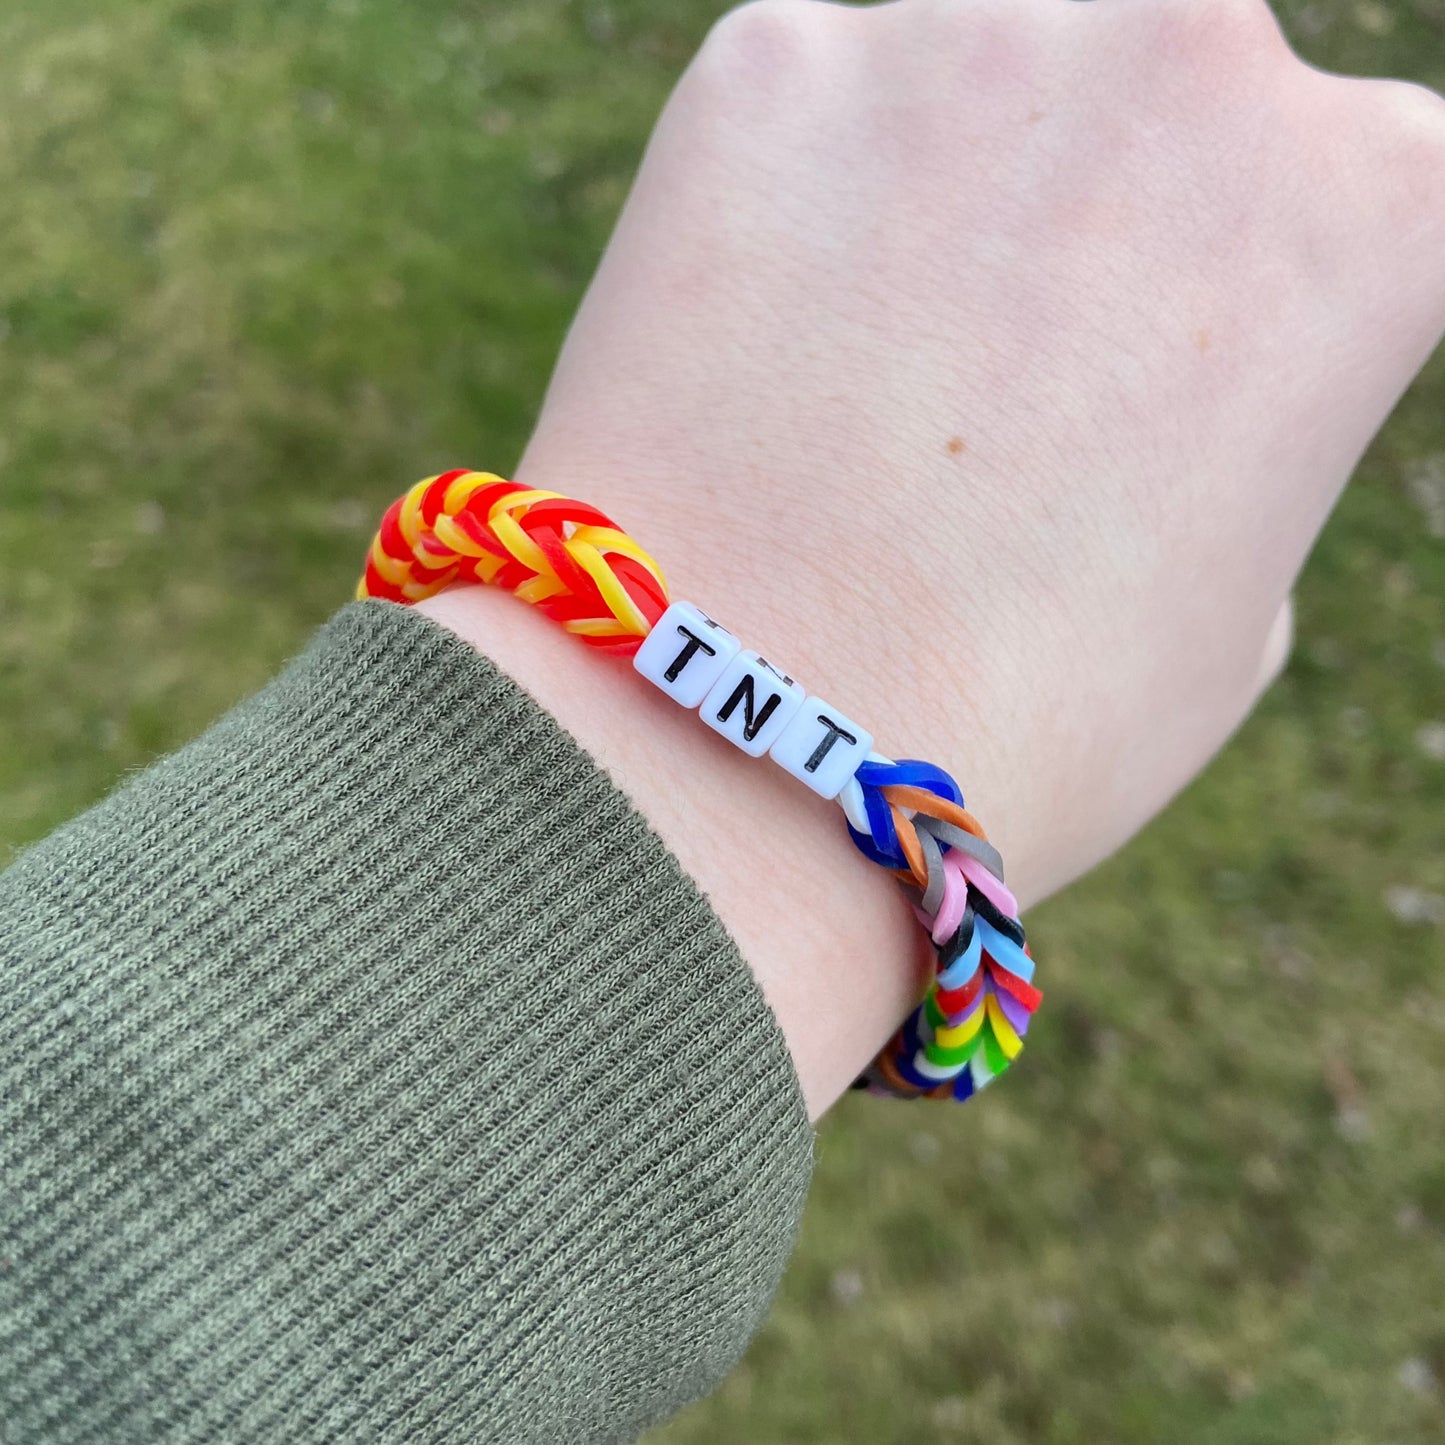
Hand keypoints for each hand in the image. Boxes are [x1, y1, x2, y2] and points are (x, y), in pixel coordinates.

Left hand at [421, 0, 1444, 1115]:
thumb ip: (1238, 432)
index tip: (1168, 376)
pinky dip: (796, 205)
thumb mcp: (1232, 609)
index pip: (1354, 189)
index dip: (1250, 302)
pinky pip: (815, 106)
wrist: (748, 748)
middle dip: (1100, 217)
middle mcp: (1197, 58)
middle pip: (1166, 98)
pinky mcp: (775, 64)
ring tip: (867, 384)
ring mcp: (973, 35)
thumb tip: (1168, 374)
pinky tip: (763, 347)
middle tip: (999, 375)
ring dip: (946, 194)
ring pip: (980, 81)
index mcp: (1370, 203)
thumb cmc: (1023, 721)